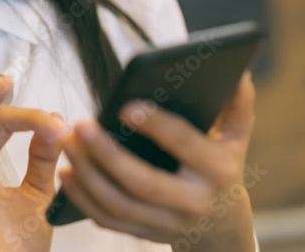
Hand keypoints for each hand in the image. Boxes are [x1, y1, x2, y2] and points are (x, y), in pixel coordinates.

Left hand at [58, 70, 257, 250]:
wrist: (222, 225)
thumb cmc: (223, 166)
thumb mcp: (237, 135)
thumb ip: (237, 103)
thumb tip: (237, 70)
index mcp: (218, 170)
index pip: (184, 144)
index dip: (156, 125)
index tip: (125, 105)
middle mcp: (193, 202)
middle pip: (143, 182)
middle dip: (108, 153)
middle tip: (81, 124)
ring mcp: (167, 223)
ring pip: (119, 205)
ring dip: (88, 175)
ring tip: (68, 144)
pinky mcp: (145, 234)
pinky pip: (108, 220)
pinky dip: (83, 199)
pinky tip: (67, 172)